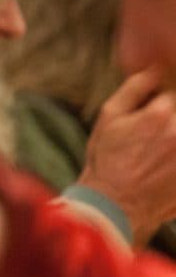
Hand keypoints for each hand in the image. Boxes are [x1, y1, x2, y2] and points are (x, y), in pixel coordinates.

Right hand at [78, 69, 175, 245]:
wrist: (115, 206)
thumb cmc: (108, 159)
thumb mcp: (109, 117)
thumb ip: (135, 88)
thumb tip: (155, 69)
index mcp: (160, 113)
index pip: (173, 91)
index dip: (163, 99)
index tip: (152, 111)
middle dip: (168, 117)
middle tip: (149, 139)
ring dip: (171, 138)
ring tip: (156, 151)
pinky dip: (175, 158)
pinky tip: (163, 163)